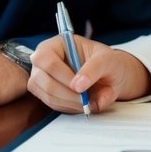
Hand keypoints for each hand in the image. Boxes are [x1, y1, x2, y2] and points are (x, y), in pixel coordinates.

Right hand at [28, 36, 150, 113]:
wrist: (110, 75)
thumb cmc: (107, 62)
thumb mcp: (107, 60)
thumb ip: (94, 69)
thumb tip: (78, 86)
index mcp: (57, 43)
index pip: (46, 58)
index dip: (61, 75)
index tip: (80, 88)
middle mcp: (44, 59)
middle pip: (41, 78)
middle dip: (66, 93)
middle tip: (85, 100)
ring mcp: (42, 76)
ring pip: (46, 94)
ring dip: (68, 102)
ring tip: (86, 102)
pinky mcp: (45, 92)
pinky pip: (51, 103)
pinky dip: (67, 107)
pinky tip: (81, 103)